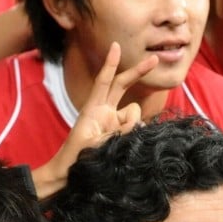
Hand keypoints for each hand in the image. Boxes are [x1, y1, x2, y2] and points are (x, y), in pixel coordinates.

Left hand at [32, 43, 157, 197]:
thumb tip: (138, 122)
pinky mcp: (119, 133)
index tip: (115, 46)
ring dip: (131, 126)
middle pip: (122, 86)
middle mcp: (104, 111)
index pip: (104, 81)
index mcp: (93, 109)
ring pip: (134, 115)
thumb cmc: (76, 159)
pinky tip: (122, 147)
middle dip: (138, 73)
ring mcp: (113, 122)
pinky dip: (133, 134)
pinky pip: (135, 128)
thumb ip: (119, 131)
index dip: (110, 64)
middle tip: (154, 59)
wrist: (68, 175)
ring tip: (113, 144)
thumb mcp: (96, 143)